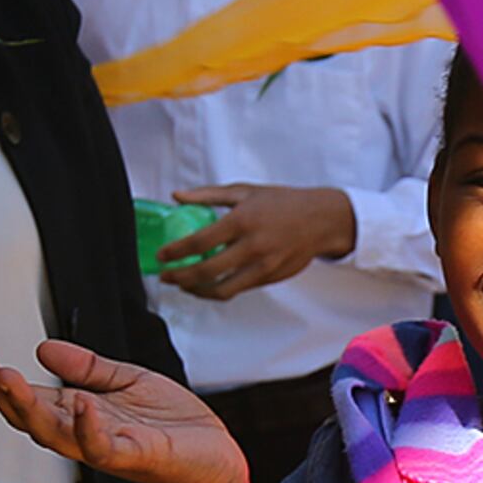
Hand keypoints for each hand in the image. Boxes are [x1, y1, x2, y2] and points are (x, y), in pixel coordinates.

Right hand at [0, 339, 252, 482]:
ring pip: (55, 434)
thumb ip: (87, 367)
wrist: (215, 456)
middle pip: (28, 418)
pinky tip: (80, 404)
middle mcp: (83, 433)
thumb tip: (42, 349)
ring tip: (8, 379)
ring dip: (29, 409)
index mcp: (77, 413)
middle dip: (0, 393)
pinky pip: (103, 447)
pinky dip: (88, 428)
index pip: (27, 397)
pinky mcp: (134, 457)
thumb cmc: (172, 424)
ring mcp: (105, 448)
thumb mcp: (126, 380)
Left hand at [161, 184, 357, 298]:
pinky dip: (218, 290)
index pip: (200, 241)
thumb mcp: (244, 191)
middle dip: (180, 277)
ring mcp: (263, 267)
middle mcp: (253, 246)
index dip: (176, 252)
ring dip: (197, 291)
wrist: (320, 220)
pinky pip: (238, 289)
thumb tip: (176, 196)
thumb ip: (207, 195)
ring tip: (183, 286)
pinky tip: (207, 284)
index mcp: (243, 220)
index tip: (161, 256)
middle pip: (207, 271)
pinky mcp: (270, 279)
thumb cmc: (281, 202)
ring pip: (222, 290)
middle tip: (166, 275)